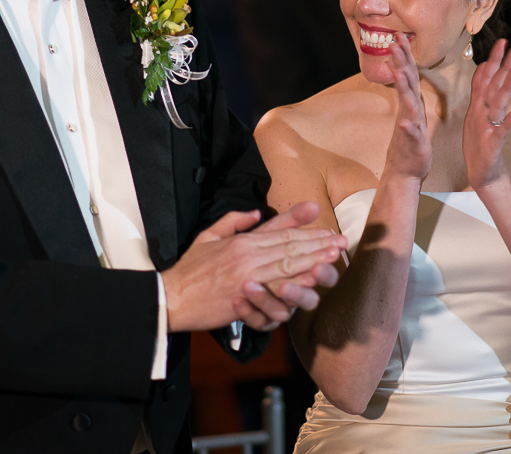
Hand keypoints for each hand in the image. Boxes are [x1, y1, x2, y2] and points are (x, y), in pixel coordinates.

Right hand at [163, 202, 346, 331]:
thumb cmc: (189, 270)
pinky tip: (312, 281)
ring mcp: (247, 276)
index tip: (326, 229)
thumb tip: (255, 212)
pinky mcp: (244, 297)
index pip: (281, 232)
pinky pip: (275, 289)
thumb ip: (233, 222)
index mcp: (242, 240)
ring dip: (314, 260)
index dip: (306, 231)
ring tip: (334, 257)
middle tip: (340, 242)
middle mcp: (247, 254)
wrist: (170, 297)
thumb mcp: (208, 236)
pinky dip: (295, 284)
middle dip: (318, 244)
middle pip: (290, 247)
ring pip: (287, 265)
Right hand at [383, 33, 430, 184]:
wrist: (406, 171)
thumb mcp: (414, 114)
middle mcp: (409, 111)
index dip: (405, 55)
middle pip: (406, 83)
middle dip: (401, 62)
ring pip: (407, 104)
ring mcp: (410, 126)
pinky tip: (404, 123)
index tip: (399, 36)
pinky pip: (411, 134)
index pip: (409, 74)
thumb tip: (406, 76)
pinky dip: (408, 128)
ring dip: (402, 88)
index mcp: (412, 103)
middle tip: (394, 43)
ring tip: (398, 73)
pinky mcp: (413, 143)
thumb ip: (410, 96)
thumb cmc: (412, 142)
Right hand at [464, 38, 510, 189]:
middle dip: (503, 66)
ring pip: (496, 104)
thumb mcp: (478, 113)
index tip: (503, 41)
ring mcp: (485, 128)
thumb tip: (485, 66)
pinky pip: (500, 133)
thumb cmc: (481, 143)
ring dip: (506, 88)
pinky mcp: (491, 145)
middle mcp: (481, 113)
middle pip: (492, 86)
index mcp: (478, 106)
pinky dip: (508, 123)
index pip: (485, 78)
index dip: (494, 60)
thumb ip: (480, 90)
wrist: (482, 173)